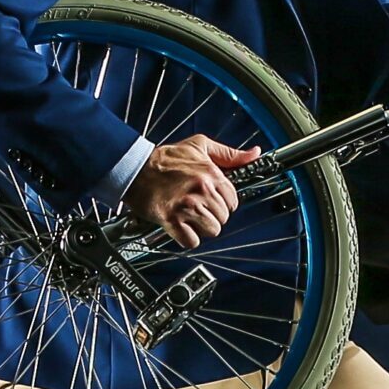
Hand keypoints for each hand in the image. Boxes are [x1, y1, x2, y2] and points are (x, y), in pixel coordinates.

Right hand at [122, 134, 259, 249]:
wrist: (134, 167)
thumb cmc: (165, 158)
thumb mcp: (200, 146)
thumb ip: (229, 154)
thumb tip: (254, 154)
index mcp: (211, 174)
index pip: (233, 200)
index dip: (223, 202)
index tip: (212, 200)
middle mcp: (202, 190)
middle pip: (223, 218)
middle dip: (212, 215)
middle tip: (197, 208)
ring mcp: (187, 206)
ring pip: (211, 231)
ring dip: (201, 227)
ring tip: (188, 216)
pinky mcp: (172, 220)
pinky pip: (191, 241)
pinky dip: (187, 238)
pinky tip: (180, 227)